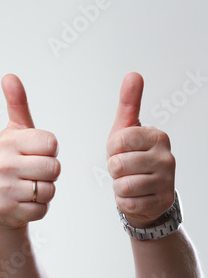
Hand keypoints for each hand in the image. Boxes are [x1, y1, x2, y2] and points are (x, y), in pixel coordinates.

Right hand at [0, 74, 59, 229]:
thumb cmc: (12, 162)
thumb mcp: (14, 132)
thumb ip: (17, 104)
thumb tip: (9, 76)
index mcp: (7, 140)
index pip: (51, 143)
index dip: (49, 150)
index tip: (34, 152)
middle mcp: (2, 163)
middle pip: (54, 167)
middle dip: (49, 172)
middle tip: (32, 172)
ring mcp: (4, 188)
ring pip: (49, 189)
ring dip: (45, 190)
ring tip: (28, 186)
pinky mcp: (9, 210)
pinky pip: (43, 208)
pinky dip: (38, 207)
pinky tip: (24, 201)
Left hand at [107, 72, 174, 227]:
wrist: (146, 192)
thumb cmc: (132, 157)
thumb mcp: (126, 129)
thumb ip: (129, 103)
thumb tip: (133, 75)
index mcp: (157, 136)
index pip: (117, 141)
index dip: (112, 149)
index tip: (121, 150)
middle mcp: (166, 157)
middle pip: (118, 164)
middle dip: (114, 169)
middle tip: (125, 168)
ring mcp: (166, 180)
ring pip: (123, 185)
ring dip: (119, 186)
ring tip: (129, 180)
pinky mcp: (161, 201)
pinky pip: (128, 203)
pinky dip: (124, 201)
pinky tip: (135, 195)